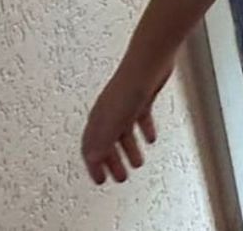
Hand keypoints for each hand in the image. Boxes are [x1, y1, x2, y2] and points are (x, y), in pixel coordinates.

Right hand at [82, 57, 169, 184]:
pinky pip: (141, 119)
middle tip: (120, 178)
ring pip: (124, 134)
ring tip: (138, 164)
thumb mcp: (114, 120)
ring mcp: (125, 105)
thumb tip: (93, 160)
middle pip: (108, 143)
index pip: (91, 149)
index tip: (99, 180)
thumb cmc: (128, 87)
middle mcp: (109, 113)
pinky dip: (145, 131)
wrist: (149, 62)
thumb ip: (103, 141)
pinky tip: (151, 139)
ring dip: (130, 150)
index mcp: (98, 119)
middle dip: (113, 162)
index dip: (94, 166)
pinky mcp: (141, 98)